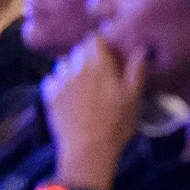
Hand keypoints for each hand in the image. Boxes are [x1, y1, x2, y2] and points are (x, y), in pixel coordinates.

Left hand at [42, 36, 144, 186]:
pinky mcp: (49, 95)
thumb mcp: (134, 99)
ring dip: (72, 69)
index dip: (100, 44)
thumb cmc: (115, 125)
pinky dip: (58, 83)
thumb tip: (140, 50)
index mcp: (99, 66)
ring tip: (82, 85)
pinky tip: (68, 96)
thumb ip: (136, 71)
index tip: (108, 55)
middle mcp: (77, 68)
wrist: (87, 150)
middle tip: (98, 74)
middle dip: (87, 56)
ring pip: (63, 63)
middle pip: (78, 50)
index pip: (93, 39)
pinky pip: (51, 79)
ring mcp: (61, 81)